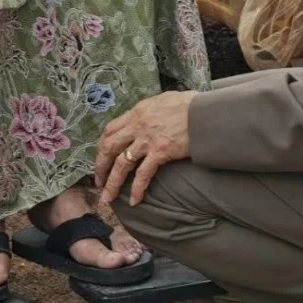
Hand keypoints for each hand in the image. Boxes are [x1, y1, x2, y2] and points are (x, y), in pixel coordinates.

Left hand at [96, 91, 194, 205]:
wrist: (204, 112)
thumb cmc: (188, 105)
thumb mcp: (162, 101)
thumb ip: (149, 111)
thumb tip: (146, 117)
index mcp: (136, 112)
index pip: (110, 129)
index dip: (102, 145)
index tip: (101, 157)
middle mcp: (137, 125)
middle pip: (109, 147)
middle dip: (100, 166)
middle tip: (98, 181)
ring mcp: (147, 139)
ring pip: (121, 163)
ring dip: (112, 182)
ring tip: (108, 197)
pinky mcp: (160, 152)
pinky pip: (143, 174)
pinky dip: (137, 188)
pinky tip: (134, 200)